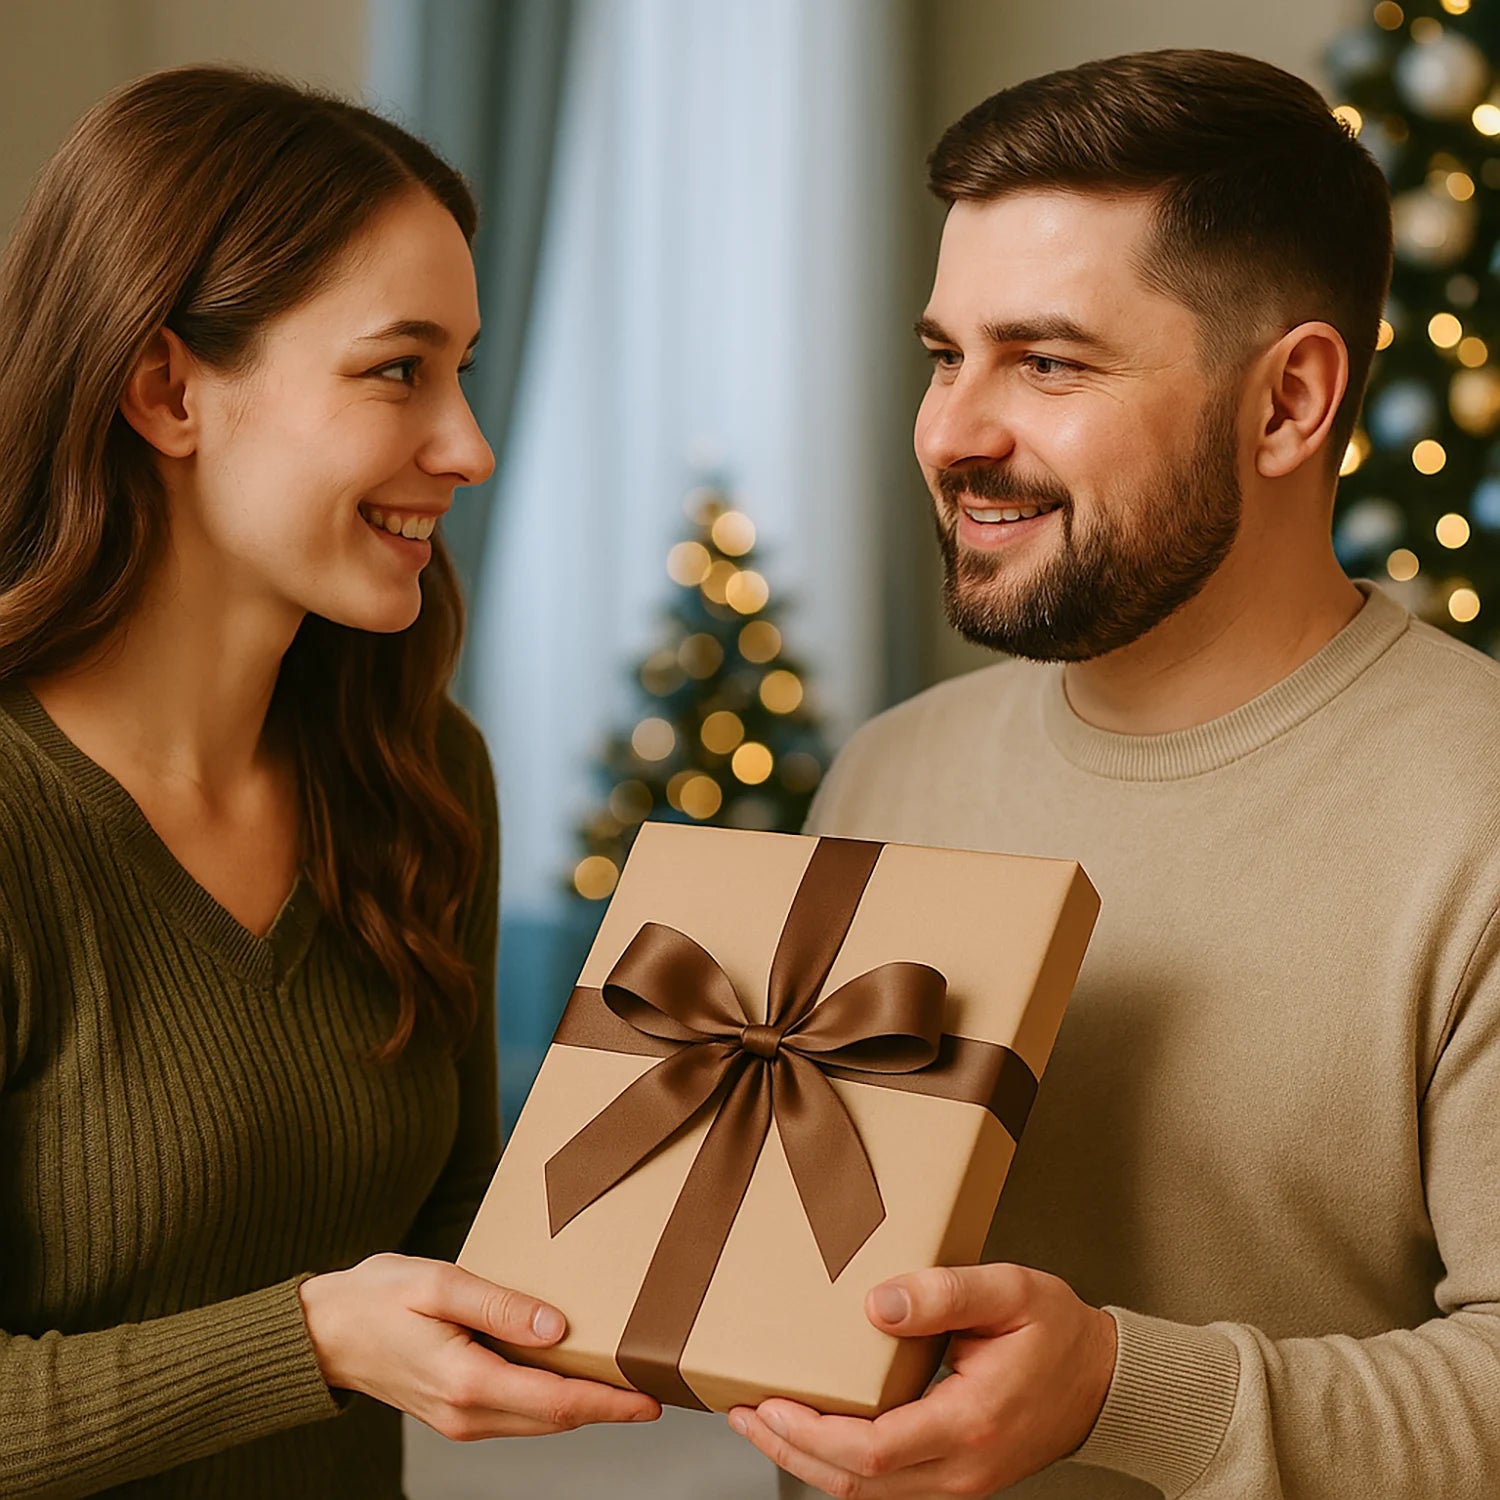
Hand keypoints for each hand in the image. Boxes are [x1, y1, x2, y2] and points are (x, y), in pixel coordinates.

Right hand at [298, 1253, 660, 1439]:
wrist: (323, 1332)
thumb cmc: (377, 1297)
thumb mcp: (439, 1284)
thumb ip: (500, 1306)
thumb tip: (558, 1328)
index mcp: (466, 1382)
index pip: (557, 1402)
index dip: (610, 1403)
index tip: (652, 1398)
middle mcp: (468, 1414)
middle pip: (556, 1419)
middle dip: (609, 1407)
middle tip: (658, 1387)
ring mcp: (461, 1420)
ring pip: (540, 1421)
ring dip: (584, 1406)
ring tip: (628, 1382)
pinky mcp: (458, 1412)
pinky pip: (519, 1414)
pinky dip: (553, 1401)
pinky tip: (573, 1374)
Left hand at [728, 1263, 1114, 1496]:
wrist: (1105, 1382)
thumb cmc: (1058, 1333)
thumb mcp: (1010, 1290)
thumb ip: (945, 1292)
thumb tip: (877, 1304)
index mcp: (970, 1423)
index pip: (873, 1451)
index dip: (811, 1433)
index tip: (766, 1401)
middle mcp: (961, 1468)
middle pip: (855, 1484)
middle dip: (789, 1450)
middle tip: (739, 1412)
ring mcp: (958, 1481)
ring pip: (865, 1494)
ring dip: (806, 1461)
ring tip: (758, 1420)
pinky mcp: (954, 1476)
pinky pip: (885, 1485)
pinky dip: (838, 1464)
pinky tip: (811, 1431)